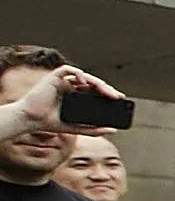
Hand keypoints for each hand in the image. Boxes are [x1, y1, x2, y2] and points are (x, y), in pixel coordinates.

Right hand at [0, 63, 122, 143]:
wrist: (30, 120)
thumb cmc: (50, 122)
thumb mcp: (77, 128)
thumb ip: (94, 129)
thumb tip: (113, 130)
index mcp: (75, 96)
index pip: (94, 91)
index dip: (107, 93)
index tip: (119, 100)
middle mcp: (70, 87)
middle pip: (92, 84)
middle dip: (106, 89)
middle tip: (117, 97)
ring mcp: (62, 81)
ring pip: (84, 76)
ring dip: (98, 83)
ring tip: (107, 92)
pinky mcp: (53, 77)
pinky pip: (68, 70)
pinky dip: (78, 73)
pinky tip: (85, 82)